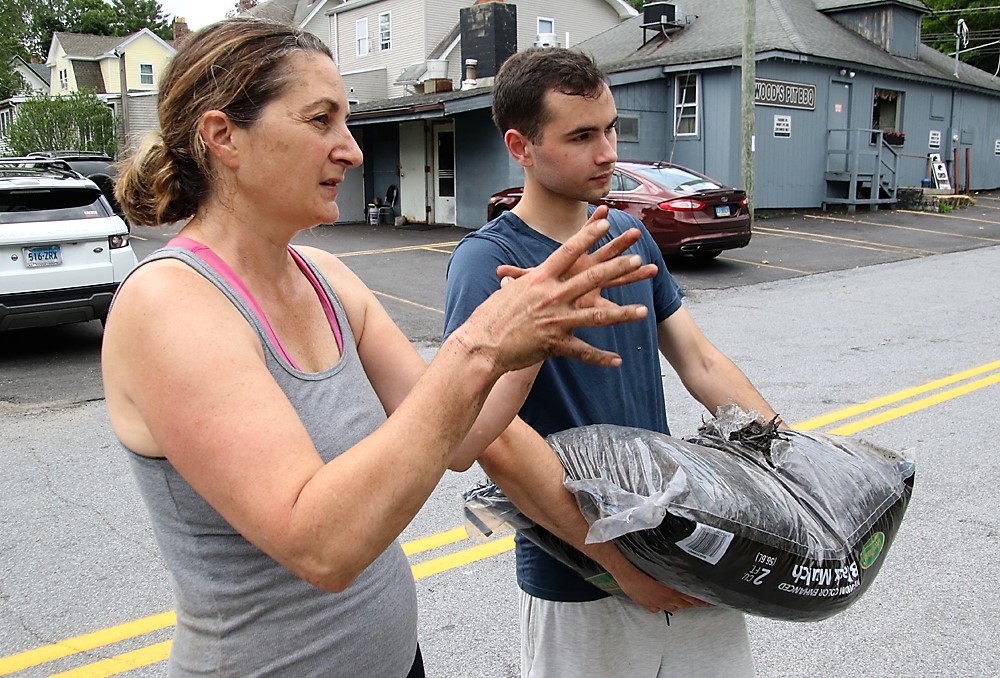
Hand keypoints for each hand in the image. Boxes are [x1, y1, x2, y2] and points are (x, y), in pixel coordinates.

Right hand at [456, 212, 653, 371]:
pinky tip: (617, 360)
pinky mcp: (556, 344)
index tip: (605, 223)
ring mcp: (556, 320)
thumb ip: (514, 286)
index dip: (588, 236)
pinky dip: (601, 358)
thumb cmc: (488, 319)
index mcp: (539, 279)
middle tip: (638, 259)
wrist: (481, 346)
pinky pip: (584, 352)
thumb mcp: (504, 295)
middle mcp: (551, 295)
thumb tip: (508, 279)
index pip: (568, 252)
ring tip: (643, 311)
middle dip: (617, 268)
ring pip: (597, 316)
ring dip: (622, 314)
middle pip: (591, 277)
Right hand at [612, 563, 709, 613]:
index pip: (692, 599)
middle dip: (690, 601)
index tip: (708, 601)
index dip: (701, 600)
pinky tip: (663, 601)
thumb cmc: (641, 565)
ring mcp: (657, 603)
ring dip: (678, 603)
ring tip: (680, 598)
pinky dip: (663, 605)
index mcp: (672, 590)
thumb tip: (685, 569)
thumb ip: (674, 571)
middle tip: (696, 598)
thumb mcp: (661, 566)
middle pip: (684, 604)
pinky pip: (659, 608)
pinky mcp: (648, 605)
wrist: (624, 569)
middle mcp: (666, 599)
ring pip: (673, 607)